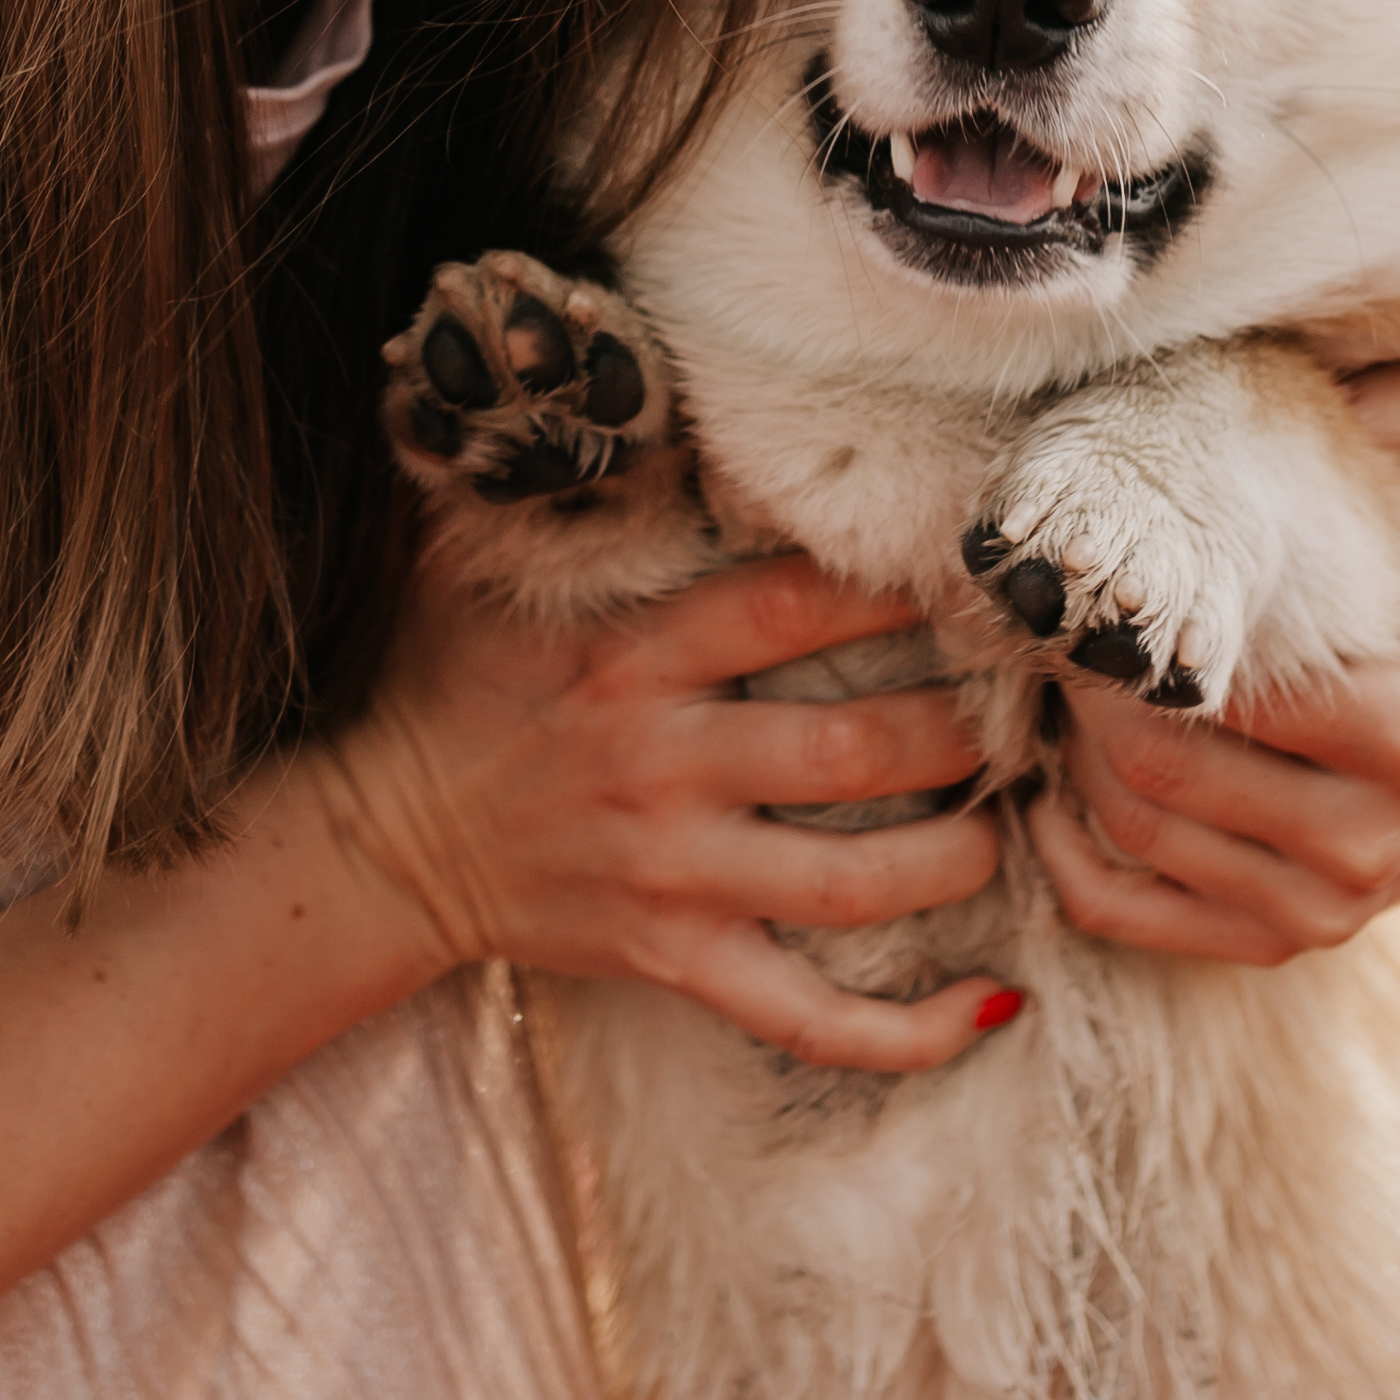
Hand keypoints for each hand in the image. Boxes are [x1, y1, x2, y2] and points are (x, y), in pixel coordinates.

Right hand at [310, 549, 1017, 1073]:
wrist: (379, 844)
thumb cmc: (449, 684)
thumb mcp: (478, 564)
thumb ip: (563, 485)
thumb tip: (620, 368)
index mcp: (631, 656)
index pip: (791, 606)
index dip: (896, 587)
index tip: (970, 571)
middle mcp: (663, 765)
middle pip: (856, 746)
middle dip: (960, 727)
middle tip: (1021, 707)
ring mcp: (676, 875)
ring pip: (856, 881)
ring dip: (957, 855)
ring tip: (1005, 825)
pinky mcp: (677, 960)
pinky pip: (810, 1018)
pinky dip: (908, 1031)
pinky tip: (990, 1002)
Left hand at [1028, 368, 1399, 965]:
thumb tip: (1373, 383)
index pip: (1219, 698)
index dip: (1126, 645)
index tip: (1087, 590)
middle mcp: (1370, 842)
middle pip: (1158, 771)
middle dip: (1082, 698)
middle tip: (1050, 636)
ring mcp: (1327, 907)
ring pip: (1135, 837)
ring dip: (1066, 766)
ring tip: (1052, 693)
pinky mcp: (1286, 943)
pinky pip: (1131, 915)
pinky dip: (1066, 858)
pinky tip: (1047, 796)